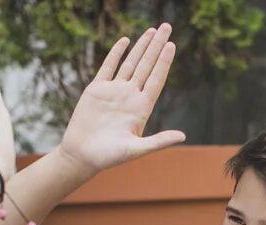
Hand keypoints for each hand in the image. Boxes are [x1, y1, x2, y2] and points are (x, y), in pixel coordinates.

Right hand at [57, 22, 185, 174]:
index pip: (156, 79)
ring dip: (141, 46)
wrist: (82, 155)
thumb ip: (159, 141)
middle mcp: (130, 96)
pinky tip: (126, 40)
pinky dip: (116, 53)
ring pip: (130, 63)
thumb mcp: (136, 150)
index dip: (164, 62)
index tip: (172, 45)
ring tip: (152, 30)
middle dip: (157, 46)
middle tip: (167, 26)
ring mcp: (114, 91)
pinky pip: (108, 67)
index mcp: (141, 108)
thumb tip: (183, 136)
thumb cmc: (109, 157)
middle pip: (147, 65)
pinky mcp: (96, 89)